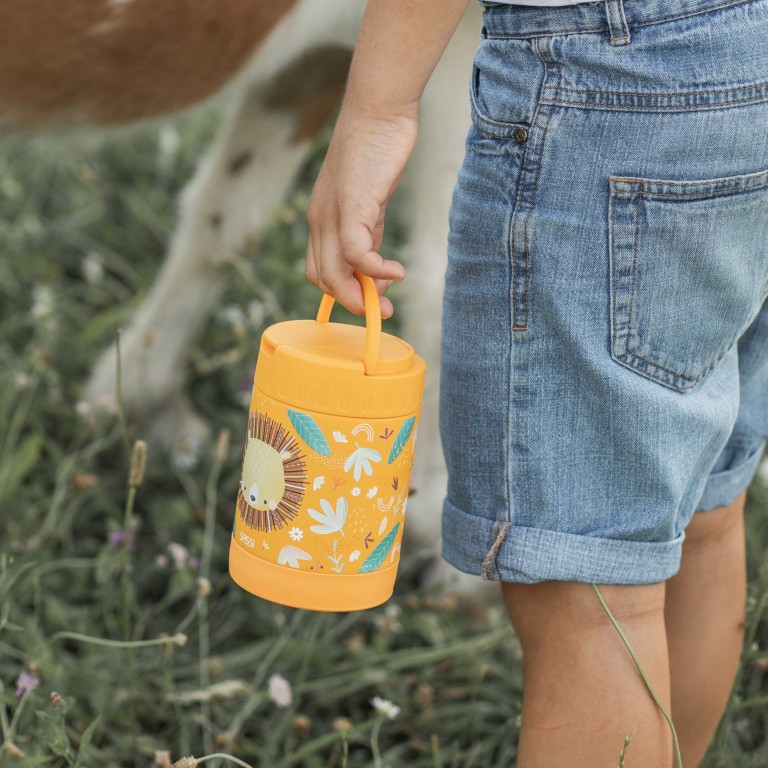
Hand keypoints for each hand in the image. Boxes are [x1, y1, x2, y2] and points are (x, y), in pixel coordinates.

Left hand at [306, 107, 418, 317]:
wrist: (379, 111)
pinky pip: (356, 254)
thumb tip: (379, 271)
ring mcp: (332, 214)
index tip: (370, 298)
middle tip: (380, 311)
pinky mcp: (352, 207)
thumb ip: (369, 235)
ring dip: (362, 295)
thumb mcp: (370, 204)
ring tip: (387, 301)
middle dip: (351, 302)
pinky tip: (397, 272)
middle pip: (323, 279)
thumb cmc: (377, 153)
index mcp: (320, 220)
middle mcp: (319, 221)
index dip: (342, 292)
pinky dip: (376, 271)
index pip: (319, 271)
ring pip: (335, 273)